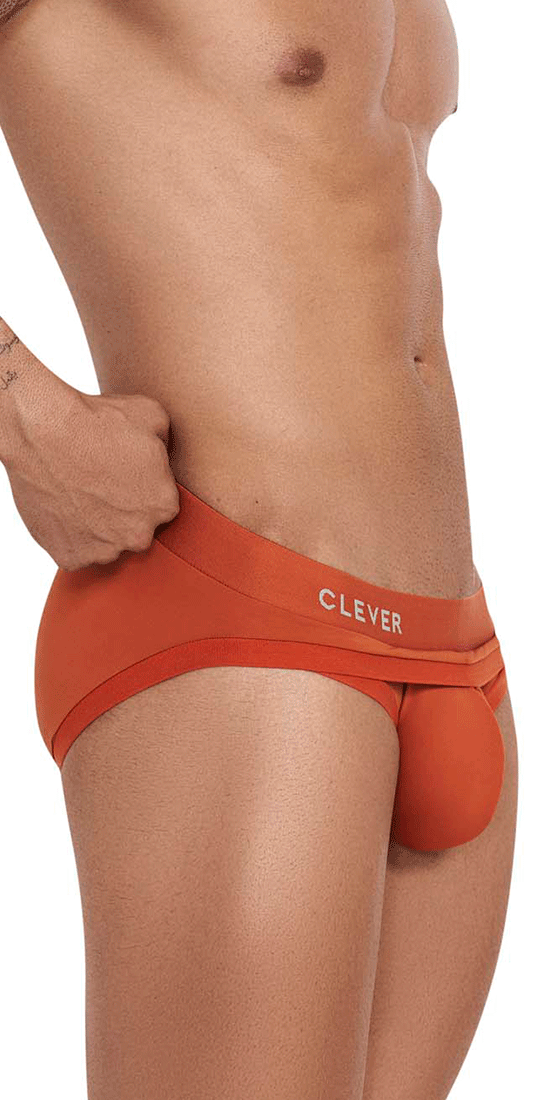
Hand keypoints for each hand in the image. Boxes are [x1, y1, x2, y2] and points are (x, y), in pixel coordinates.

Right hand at [4, 374, 180, 570]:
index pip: (160, 504)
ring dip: (97, 526)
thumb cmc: (97, 420)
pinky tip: (64, 507)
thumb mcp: (153, 416)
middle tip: (101, 484)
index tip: (125, 473)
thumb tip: (165, 454)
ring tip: (79, 494)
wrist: (42, 431)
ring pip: (106, 543)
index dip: (143, 487)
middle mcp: (138, 536)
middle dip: (123, 510)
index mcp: (164, 507)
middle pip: (135, 528)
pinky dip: (70, 536)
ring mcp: (103, 551)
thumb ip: (168, 444)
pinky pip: (76, 552)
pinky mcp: (69, 557)